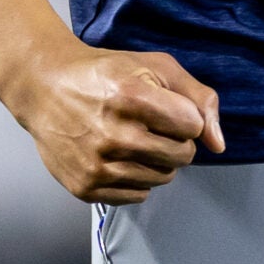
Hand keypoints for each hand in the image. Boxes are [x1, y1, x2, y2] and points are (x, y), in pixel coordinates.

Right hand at [3, 41, 224, 202]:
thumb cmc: (106, 74)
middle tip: (153, 125)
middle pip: (182, 156)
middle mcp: (113, 135)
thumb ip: (198, 98)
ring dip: (159, 161)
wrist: (45, 88)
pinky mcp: (85, 187)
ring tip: (135, 139)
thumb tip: (219, 145)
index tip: (167, 108)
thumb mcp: (156, 67)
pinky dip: (137, 178)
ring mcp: (97, 165)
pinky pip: (138, 195)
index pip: (192, 126)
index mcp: (131, 97)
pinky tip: (120, 156)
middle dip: (177, 141)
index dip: (185, 116)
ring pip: (163, 178)